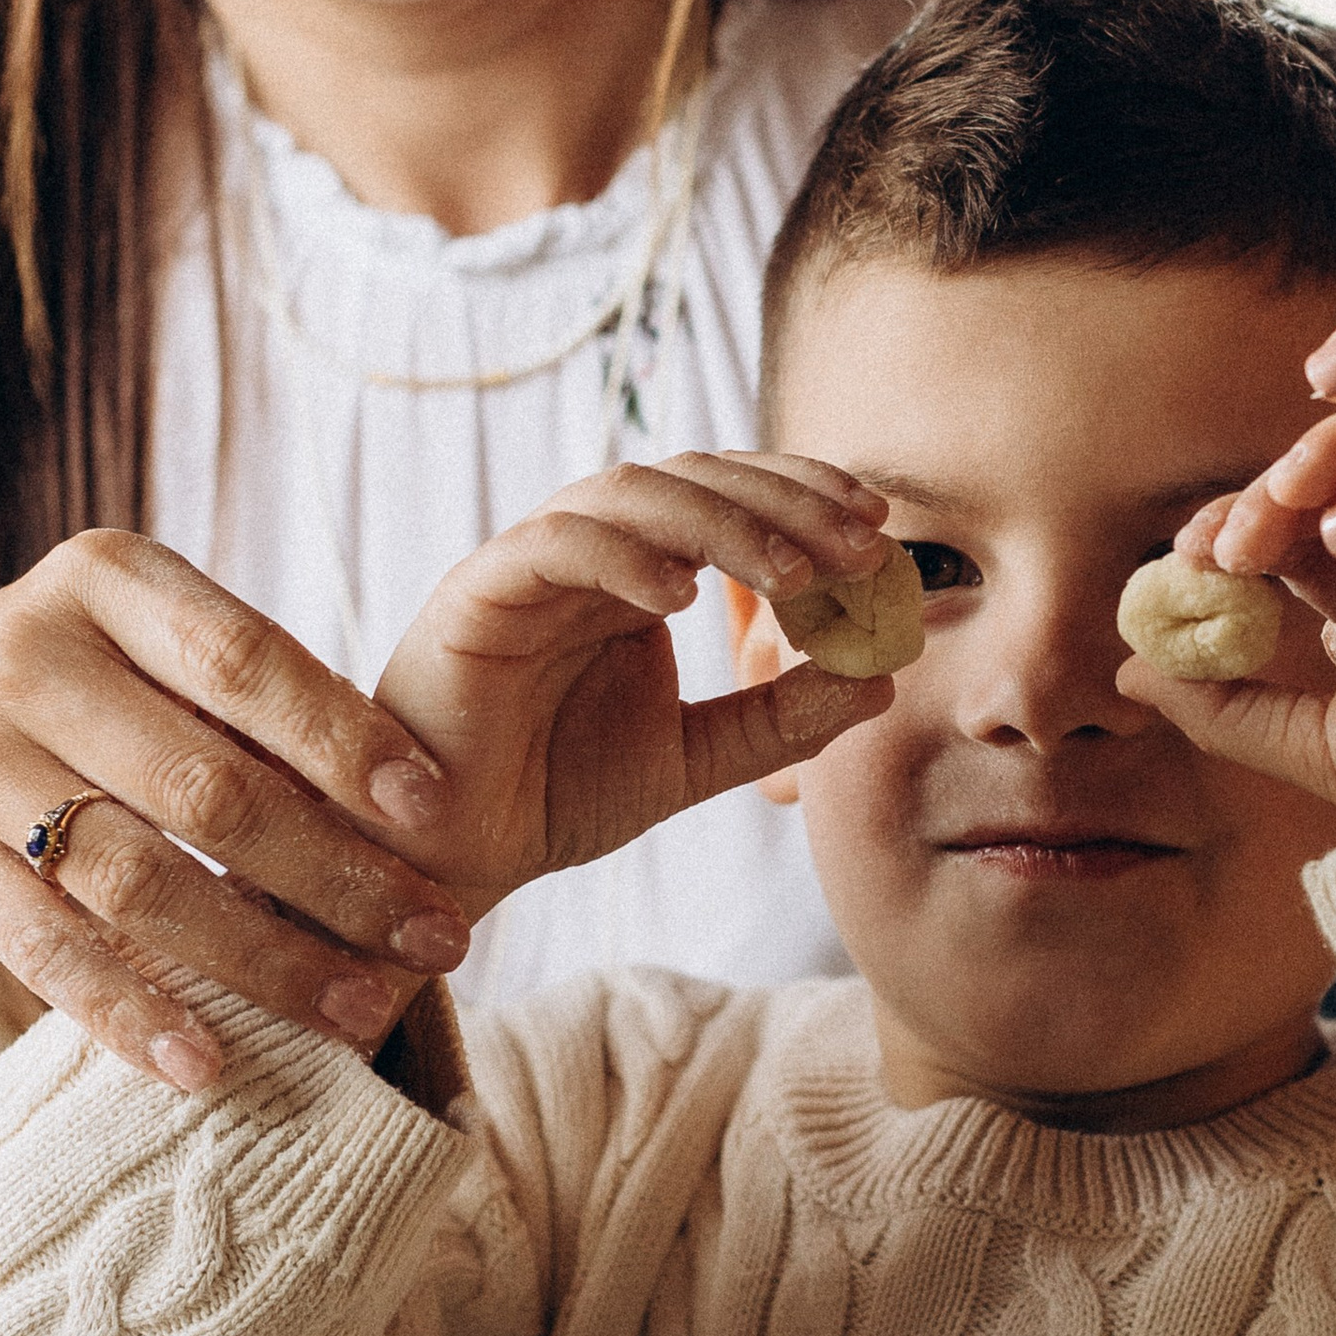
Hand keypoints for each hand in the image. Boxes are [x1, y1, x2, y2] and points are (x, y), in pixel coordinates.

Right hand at [0, 532, 482, 1091]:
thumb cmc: (64, 694)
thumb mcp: (134, 644)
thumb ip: (240, 699)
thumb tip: (416, 799)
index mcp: (104, 580)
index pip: (244, 662)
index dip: (346, 739)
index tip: (439, 811)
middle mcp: (27, 657)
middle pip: (209, 787)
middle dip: (339, 874)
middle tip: (440, 936)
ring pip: (142, 880)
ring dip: (263, 959)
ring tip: (359, 1009)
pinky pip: (51, 952)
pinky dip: (135, 1015)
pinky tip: (210, 1064)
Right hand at [373, 452, 897, 920]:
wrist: (452, 857)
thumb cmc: (554, 795)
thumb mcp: (694, 759)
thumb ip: (781, 720)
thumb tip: (883, 679)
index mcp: (635, 574)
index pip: (729, 497)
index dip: (804, 498)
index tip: (880, 531)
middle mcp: (586, 552)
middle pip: (692, 478)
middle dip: (785, 502)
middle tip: (860, 546)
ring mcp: (529, 564)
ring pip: (627, 494)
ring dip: (720, 523)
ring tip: (792, 575)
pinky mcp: (477, 594)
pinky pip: (551, 546)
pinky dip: (620, 556)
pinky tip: (681, 597)